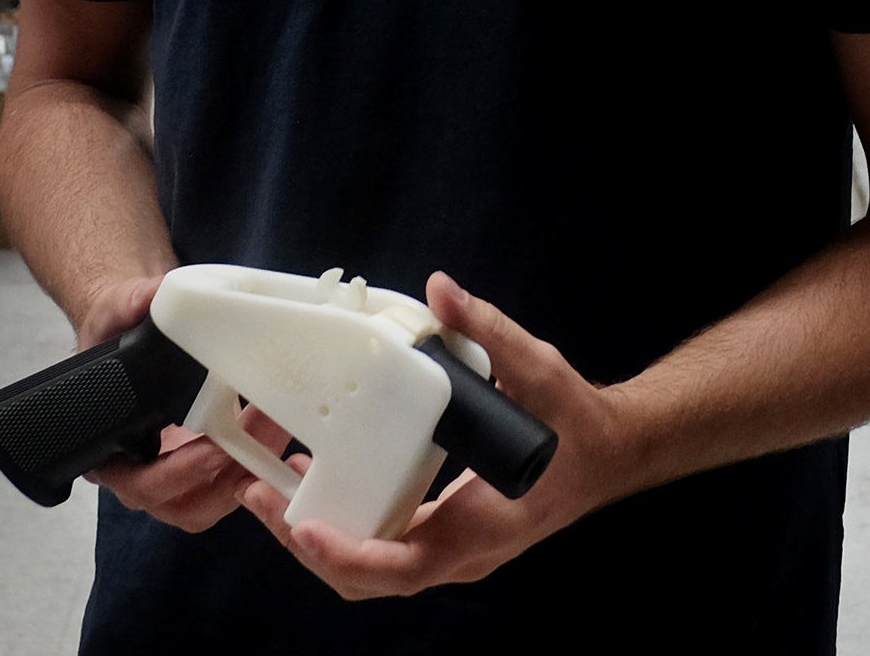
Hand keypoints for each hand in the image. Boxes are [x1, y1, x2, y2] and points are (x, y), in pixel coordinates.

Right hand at [75, 273, 287, 532]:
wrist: (131, 330)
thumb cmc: (114, 332)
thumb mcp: (113, 314)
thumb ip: (129, 305)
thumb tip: (154, 295)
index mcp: (107, 451)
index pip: (138, 484)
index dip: (176, 475)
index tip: (210, 450)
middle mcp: (141, 473)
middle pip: (185, 503)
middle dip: (228, 475)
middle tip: (261, 434)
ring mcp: (176, 474)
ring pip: (215, 498)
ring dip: (251, 470)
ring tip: (278, 428)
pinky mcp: (206, 465)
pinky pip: (232, 480)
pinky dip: (258, 461)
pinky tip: (279, 427)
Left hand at [238, 272, 628, 598]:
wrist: (609, 455)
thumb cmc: (575, 424)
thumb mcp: (538, 370)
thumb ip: (488, 330)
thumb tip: (441, 292)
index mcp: (481, 527)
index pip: (403, 565)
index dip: (347, 555)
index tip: (302, 527)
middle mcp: (461, 553)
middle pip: (370, 577)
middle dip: (308, 548)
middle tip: (260, 500)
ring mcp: (450, 550)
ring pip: (371, 568)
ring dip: (318, 540)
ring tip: (268, 491)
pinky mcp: (442, 534)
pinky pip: (384, 544)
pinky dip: (344, 524)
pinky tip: (315, 481)